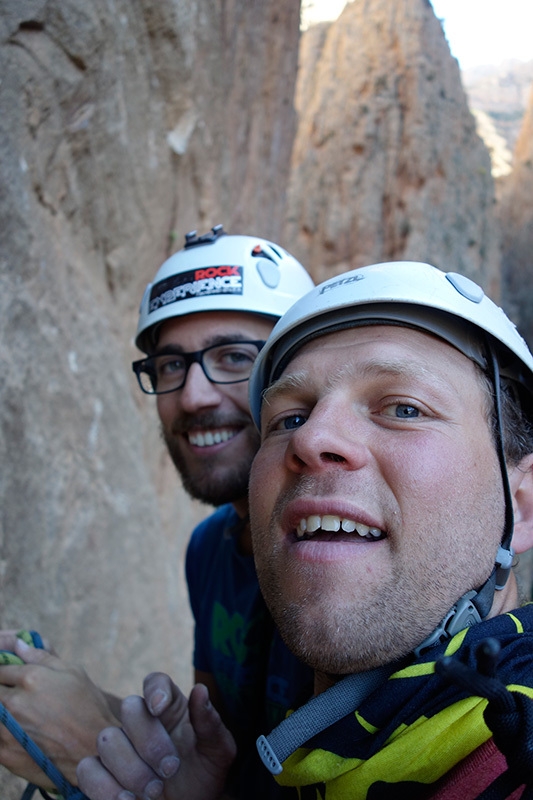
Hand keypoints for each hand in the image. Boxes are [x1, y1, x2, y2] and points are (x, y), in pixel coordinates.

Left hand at [0, 636, 119, 785]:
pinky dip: (2, 732)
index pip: (1, 668)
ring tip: (23, 716)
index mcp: (31, 678)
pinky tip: (20, 733)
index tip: (10, 677)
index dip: (4, 671)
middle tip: (18, 698)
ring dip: (2, 712)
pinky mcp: (3, 753)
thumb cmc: (88, 708)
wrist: (94, 753)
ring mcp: (6, 729)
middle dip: (3, 691)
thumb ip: (42, 657)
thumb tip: (19, 645)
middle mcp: (14, 701)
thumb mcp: (73, 673)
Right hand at [77, 680, 236, 799]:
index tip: (159, 707)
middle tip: (170, 769)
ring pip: (107, 739)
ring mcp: (119, 746)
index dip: (154, 689)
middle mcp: (141, 721)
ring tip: (153, 792)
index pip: (156, 682)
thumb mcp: (218, 751)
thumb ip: (210, 723)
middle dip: (148, 740)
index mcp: (170, 707)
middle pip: (130, 707)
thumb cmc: (205, 774)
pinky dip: (105, 787)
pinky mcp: (101, 773)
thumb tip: (200, 690)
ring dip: (131, 769)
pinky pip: (87, 770)